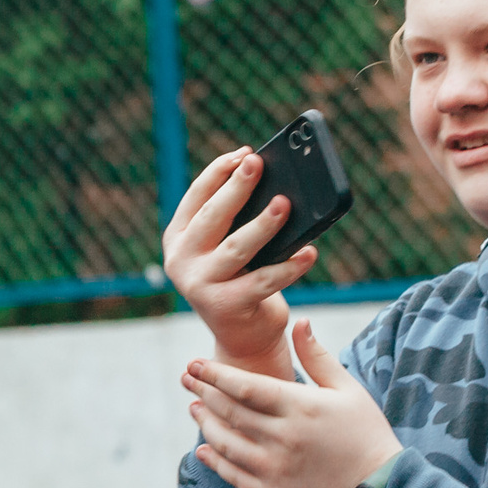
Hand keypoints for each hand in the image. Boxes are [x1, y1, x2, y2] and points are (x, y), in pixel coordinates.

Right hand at [161, 146, 317, 381]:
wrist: (243, 335)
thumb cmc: (242, 280)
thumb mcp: (232, 247)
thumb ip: (239, 222)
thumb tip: (275, 188)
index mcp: (178, 239)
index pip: (195, 198)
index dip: (218, 172)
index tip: (244, 153)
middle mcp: (181, 260)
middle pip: (212, 217)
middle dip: (236, 187)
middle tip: (258, 163)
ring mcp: (199, 284)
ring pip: (236, 248)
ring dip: (262, 225)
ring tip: (284, 204)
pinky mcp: (224, 306)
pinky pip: (263, 281)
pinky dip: (289, 267)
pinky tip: (309, 252)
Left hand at [184, 318, 400, 487]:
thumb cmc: (366, 432)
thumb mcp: (349, 389)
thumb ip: (317, 357)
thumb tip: (300, 322)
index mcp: (301, 407)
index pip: (245, 387)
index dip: (215, 374)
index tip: (194, 364)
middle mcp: (283, 437)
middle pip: (230, 412)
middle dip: (203, 392)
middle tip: (186, 379)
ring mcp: (276, 468)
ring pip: (226, 443)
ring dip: (205, 423)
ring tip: (195, 408)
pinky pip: (233, 475)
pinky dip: (214, 460)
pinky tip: (203, 448)